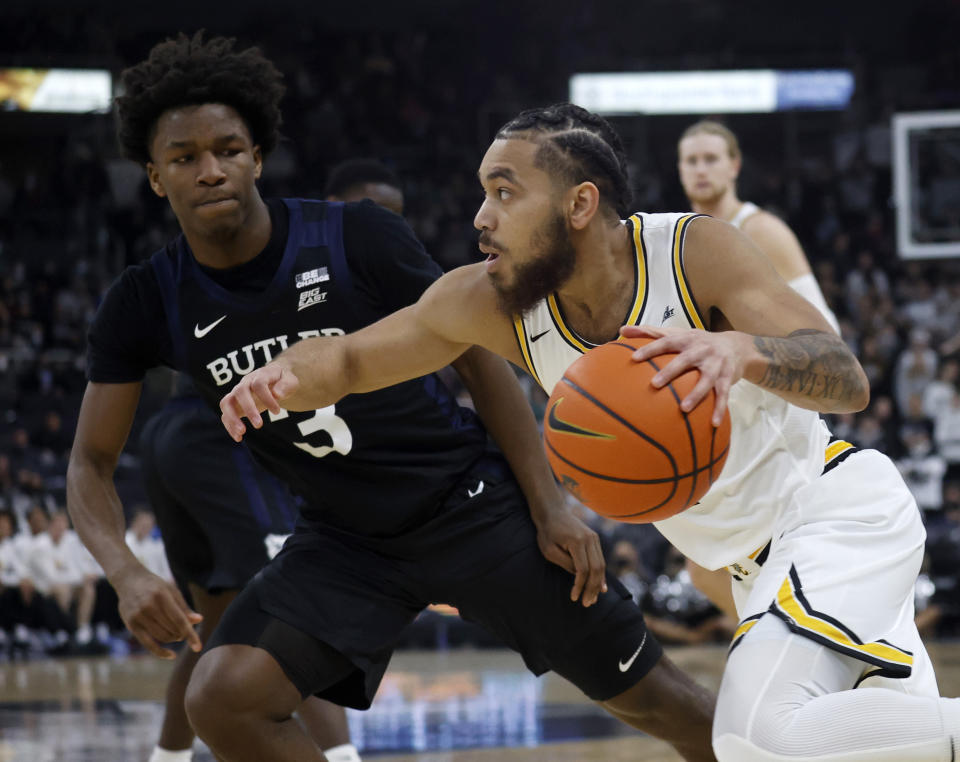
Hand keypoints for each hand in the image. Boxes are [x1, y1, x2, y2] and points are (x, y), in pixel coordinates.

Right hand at [113, 564, 202, 658]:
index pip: (179, 620)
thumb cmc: (155, 585)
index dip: (190, 635)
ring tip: (177, 634)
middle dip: (182, 633)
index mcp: (162, 596)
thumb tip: (199, 620)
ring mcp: (138, 617)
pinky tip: (171, 655)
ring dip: (174, 639)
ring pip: (162, 637)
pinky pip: (148, 644)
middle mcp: (148, 607)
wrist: (129, 580)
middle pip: (172, 630)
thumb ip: (184, 607)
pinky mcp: (131, 625)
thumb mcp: (172, 591)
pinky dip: (160, 651)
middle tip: (184, 630)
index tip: (198, 647)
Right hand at [219, 361, 300, 441]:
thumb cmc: (282, 381)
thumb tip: (277, 394)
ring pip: (226, 403)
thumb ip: (286, 386)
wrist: (274, 379)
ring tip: (242, 433)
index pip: (259, 384)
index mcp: (260, 375)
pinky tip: (239, 438)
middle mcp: (246, 383)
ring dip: (232, 418)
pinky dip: (230, 426)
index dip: (267, 398)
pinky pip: (226, 415)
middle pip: (240, 391)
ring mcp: (237, 394)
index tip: (277, 412)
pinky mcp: (234, 405)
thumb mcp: (291, 380)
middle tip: (259, 425)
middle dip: (248, 409)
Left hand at [533, 506, 606, 606]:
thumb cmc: (547, 532)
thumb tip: (579, 576)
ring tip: (593, 599)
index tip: (574, 597)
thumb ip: (565, 564)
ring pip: (601, 565)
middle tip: (587, 603)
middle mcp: (590, 539)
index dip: (579, 586)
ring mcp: (594, 538)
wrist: (553, 512)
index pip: (583, 570)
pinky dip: (600, 575)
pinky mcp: (595, 540)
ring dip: (598, 584)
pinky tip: (601, 587)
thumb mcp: (549, 550)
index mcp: (578, 541)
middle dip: (592, 589)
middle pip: (596, 569)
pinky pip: (600, 560)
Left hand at [620, 324, 748, 425]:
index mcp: (687, 339)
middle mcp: (702, 349)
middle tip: (654, 384)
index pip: (667, 342)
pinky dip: (719, 409)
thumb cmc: (698, 342)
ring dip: (696, 394)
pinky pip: (724, 394)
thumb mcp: (678, 334)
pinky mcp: (728, 377)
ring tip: (683, 409)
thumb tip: (622, 330)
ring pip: (707, 380)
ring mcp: (716, 364)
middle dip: (671, 371)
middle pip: (685, 360)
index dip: (651, 348)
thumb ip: (650, 332)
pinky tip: (713, 424)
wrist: (738, 346)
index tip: (634, 358)